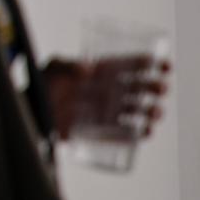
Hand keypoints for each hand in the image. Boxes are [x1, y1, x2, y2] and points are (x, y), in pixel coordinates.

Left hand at [44, 55, 170, 141]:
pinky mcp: (104, 129)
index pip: (133, 65)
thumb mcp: (53, 67)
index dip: (152, 64)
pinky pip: (126, 133)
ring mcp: (109, 110)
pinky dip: (137, 134)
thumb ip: (67, 65)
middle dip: (156, 88)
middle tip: (161, 89)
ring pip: (139, 111)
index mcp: (104, 71)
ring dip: (152, 112)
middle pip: (141, 88)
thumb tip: (87, 70)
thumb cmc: (44, 83)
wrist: (35, 108)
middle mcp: (111, 90)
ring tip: (155, 113)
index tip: (165, 65)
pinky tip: (145, 133)